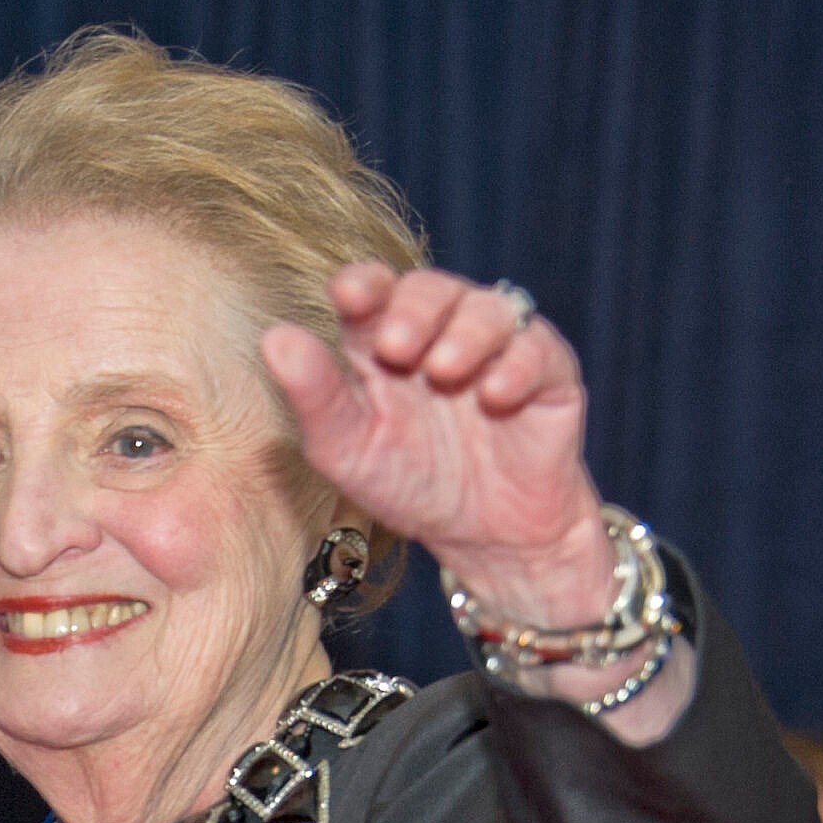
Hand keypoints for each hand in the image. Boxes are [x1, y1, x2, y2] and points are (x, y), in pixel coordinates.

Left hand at [261, 266, 614, 625]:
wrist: (485, 538)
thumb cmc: (411, 485)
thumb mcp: (350, 451)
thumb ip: (315, 398)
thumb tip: (273, 339)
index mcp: (386, 342)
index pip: (374, 292)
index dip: (364, 285)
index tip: (348, 295)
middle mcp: (444, 333)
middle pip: (431, 290)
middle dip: (413, 310)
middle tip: (395, 347)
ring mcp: (499, 350)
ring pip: (489, 309)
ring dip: (466, 333)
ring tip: (444, 370)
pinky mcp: (549, 374)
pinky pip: (540, 350)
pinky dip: (518, 365)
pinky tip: (495, 395)